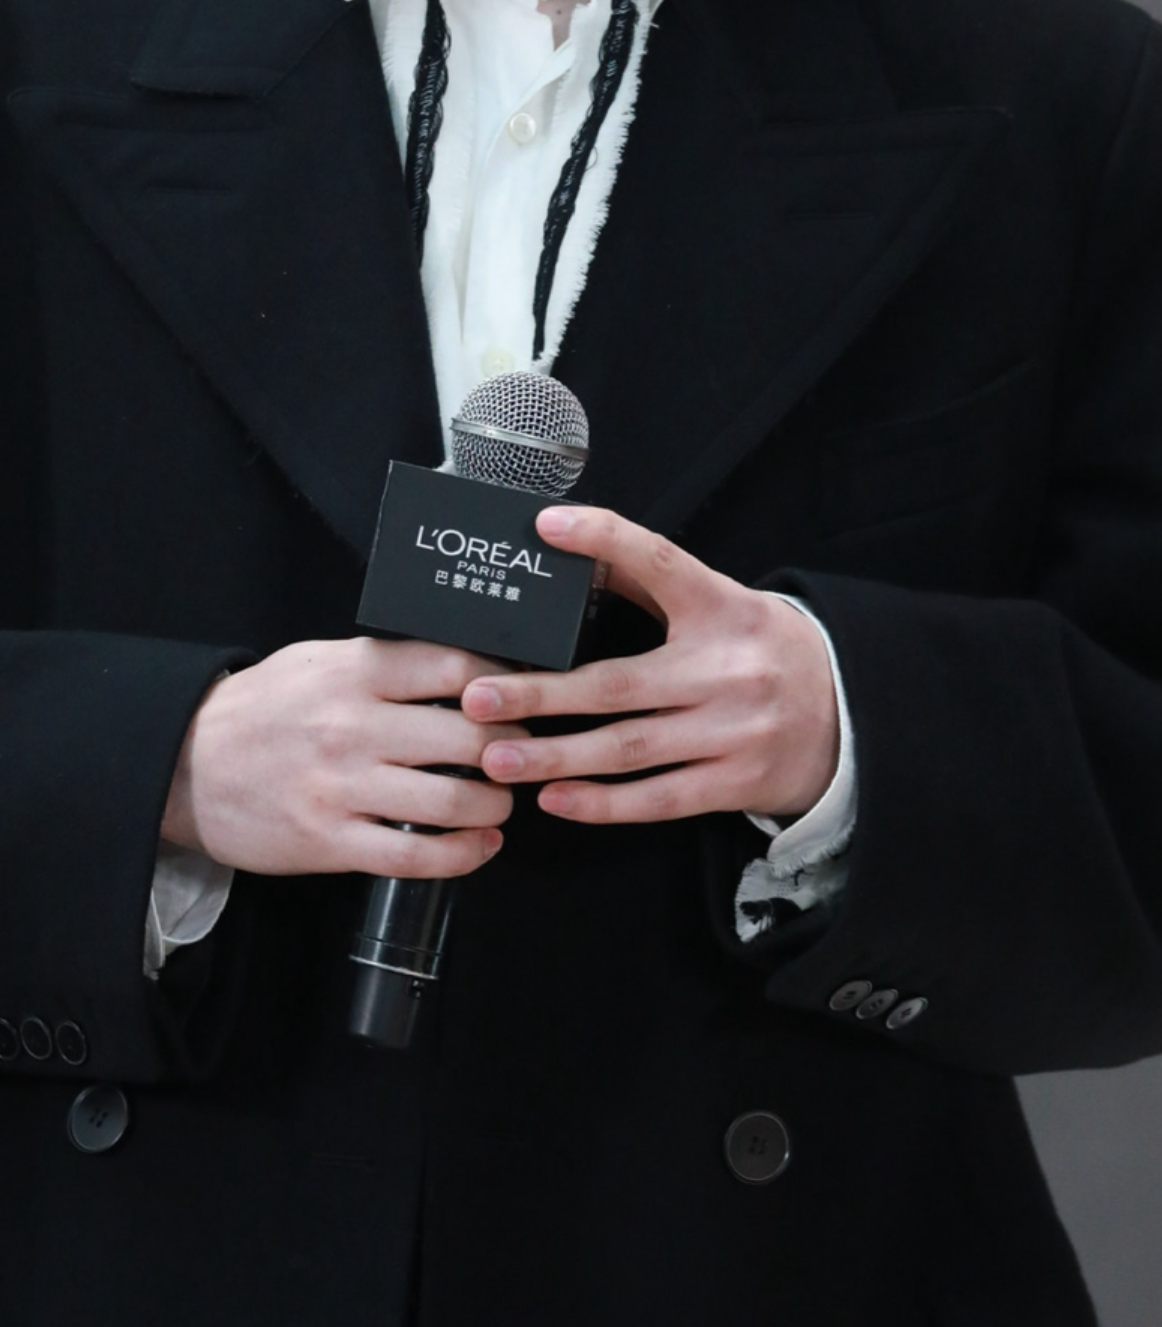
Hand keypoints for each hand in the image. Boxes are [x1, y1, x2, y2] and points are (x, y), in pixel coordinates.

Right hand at [160, 637, 528, 880]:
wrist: (183, 765)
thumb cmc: (259, 711)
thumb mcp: (316, 662)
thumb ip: (383, 664)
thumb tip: (463, 669)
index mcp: (355, 672)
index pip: (457, 668)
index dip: (505, 685)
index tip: (521, 698)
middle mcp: (352, 726)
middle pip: (469, 737)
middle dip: (512, 750)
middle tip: (522, 755)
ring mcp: (341, 788)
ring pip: (452, 802)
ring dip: (494, 805)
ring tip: (500, 801)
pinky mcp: (328, 841)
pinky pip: (415, 857)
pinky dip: (462, 855)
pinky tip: (478, 845)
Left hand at [460, 506, 838, 826]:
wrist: (850, 716)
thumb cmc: (764, 652)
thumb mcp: (726, 603)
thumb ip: (657, 581)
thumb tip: (575, 544)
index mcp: (723, 608)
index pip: (661, 562)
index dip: (606, 539)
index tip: (548, 525)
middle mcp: (728, 669)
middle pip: (620, 684)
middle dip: (542, 694)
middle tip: (477, 697)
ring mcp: (733, 730)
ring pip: (630, 748)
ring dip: (557, 755)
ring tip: (497, 757)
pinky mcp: (735, 781)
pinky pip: (658, 798)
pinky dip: (603, 802)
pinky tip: (555, 797)